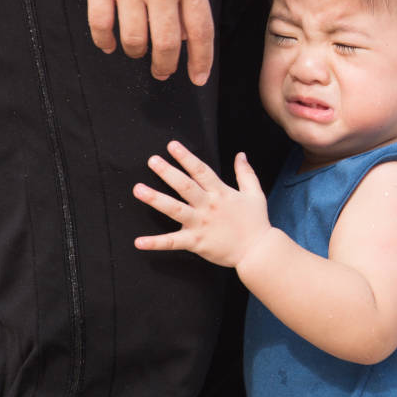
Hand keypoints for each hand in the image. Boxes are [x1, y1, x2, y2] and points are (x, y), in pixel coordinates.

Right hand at [80, 0, 213, 84]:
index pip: (200, 33)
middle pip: (166, 44)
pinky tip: (109, 44)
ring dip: (136, 52)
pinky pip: (101, 25)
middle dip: (165, 65)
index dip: (200, 61)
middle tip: (162, 72)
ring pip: (133, 39)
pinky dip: (105, 41)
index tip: (196, 78)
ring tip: (136, 51)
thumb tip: (184, 32)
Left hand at [133, 141, 269, 267]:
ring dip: (155, 199)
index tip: (172, 146)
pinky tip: (138, 241)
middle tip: (152, 160)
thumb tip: (241, 155)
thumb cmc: (257, 222)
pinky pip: (172, 242)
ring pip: (174, 209)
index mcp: (220, 193)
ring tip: (138, 190)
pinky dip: (155, 243)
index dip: (186, 157)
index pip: (201, 171)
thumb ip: (246, 173)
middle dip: (167, 172)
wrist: (258, 250)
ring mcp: (200, 224)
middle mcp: (208, 206)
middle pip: (185, 186)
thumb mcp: (255, 194)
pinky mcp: (196, 242)